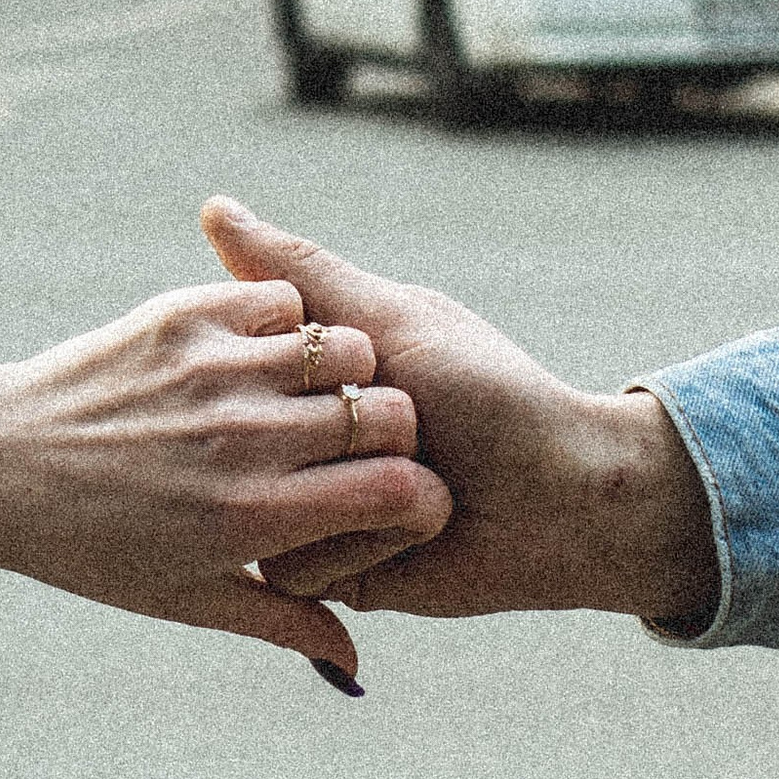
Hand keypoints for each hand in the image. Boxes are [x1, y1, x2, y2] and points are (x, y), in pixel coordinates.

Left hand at [0, 276, 452, 677]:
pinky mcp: (182, 317)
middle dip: (392, 428)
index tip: (397, 495)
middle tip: (359, 439)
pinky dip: (289, 323)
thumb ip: (281, 623)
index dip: (416, 493)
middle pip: (388, 411)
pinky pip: (282, 301)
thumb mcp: (185, 597)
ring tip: (313, 392)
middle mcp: (243, 439)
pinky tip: (263, 354)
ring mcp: (213, 371)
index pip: (397, 489)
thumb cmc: (90, 548)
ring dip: (345, 369)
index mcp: (253, 516)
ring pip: (345, 345)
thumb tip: (353, 668)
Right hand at [199, 201, 718, 626]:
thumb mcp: (387, 320)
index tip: (366, 364)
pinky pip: (298, 564)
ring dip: (358, 491)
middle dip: (340, 433)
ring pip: (267, 508)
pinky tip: (421, 531)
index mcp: (316, 383)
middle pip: (252, 441)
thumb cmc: (486, 391)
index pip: (242, 368)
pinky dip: (368, 539)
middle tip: (417, 429)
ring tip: (426, 476)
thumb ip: (298, 273)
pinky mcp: (334, 570)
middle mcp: (308, 447)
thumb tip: (212, 209)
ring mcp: (316, 510)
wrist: (566, 493)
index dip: (292, 366)